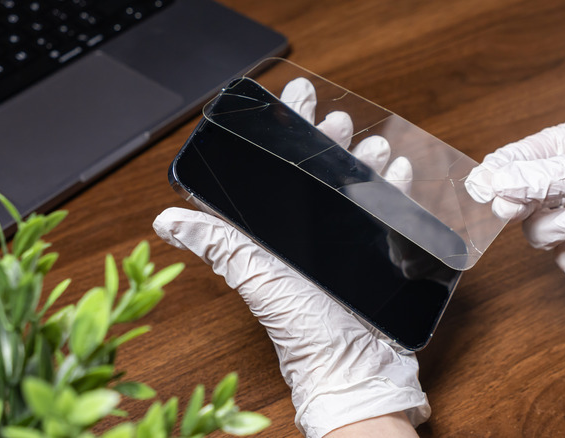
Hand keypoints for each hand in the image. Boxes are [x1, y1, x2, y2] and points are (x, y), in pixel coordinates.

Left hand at [154, 78, 429, 436]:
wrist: (353, 364)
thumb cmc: (302, 323)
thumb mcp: (254, 274)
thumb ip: (217, 242)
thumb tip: (166, 219)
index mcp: (277, 230)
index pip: (278, 170)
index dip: (285, 134)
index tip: (292, 102)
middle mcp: (311, 231)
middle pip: (319, 172)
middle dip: (327, 140)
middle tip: (334, 119)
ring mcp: (348, 240)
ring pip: (357, 186)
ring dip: (364, 159)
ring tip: (371, 143)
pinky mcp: (380, 251)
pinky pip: (390, 210)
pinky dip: (396, 187)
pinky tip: (399, 169)